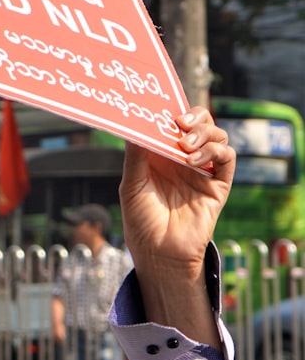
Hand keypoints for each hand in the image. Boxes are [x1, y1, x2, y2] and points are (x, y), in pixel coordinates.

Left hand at [119, 107, 234, 279]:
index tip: (166, 106)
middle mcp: (183, 160)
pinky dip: (216, 151)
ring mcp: (202, 171)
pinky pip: (228, 159)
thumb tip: (136, 124)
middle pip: (199, 124)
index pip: (173, 124)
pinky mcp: (218, 185)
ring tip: (186, 146)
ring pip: (217, 136)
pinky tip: (196, 160)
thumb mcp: (131, 185)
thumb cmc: (141, 221)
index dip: (173, 111)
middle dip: (194, 116)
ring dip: (204, 134)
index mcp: (160, 156)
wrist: (159, 253)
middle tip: (180, 123)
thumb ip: (136, 155)